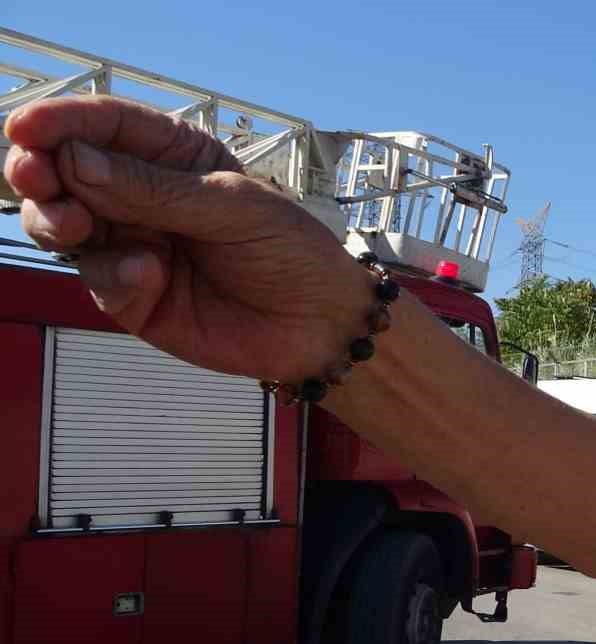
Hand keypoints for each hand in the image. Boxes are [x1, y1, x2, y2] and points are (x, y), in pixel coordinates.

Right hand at [4, 95, 370, 381]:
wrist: (322, 325)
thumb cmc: (292, 251)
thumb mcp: (234, 208)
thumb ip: (156, 190)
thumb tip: (76, 161)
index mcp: (173, 157)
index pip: (105, 126)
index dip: (60, 122)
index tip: (26, 127)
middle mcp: (142, 197)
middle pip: (65, 173)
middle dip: (40, 171)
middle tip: (33, 177)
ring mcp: (134, 245)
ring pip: (63, 224)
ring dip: (56, 220)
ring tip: (75, 225)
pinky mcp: (134, 295)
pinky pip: (98, 279)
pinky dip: (112, 275)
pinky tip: (150, 275)